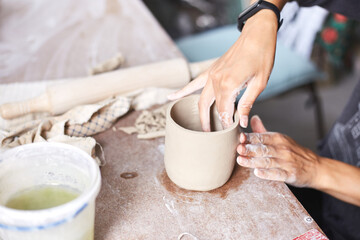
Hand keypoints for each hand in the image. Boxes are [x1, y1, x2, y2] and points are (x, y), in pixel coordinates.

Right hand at [168, 11, 277, 130]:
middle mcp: (216, 80)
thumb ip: (247, 103)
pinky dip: (182, 91)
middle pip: (209, 107)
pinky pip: (193, 83)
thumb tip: (242, 121)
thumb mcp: (259, 83)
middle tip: (211, 135)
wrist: (256, 34)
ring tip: (201, 126)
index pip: (223, 111)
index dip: (227, 122)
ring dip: (200, 113)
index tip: (231, 131)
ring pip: (201, 99)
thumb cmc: (261, 56)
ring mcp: (211, 74)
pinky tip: (171, 97)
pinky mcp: (211, 70)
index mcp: (228, 85)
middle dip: (209, 122)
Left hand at [237, 115, 320, 186]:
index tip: (239, 138)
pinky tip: (257, 173)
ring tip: (241, 160)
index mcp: (278, 139)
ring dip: (253, 161)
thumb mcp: (280, 139)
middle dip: (249, 148)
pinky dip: (267, 174)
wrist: (316, 167)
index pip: (261, 136)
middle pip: (263, 148)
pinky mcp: (290, 174)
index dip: (250, 137)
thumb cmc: (294, 152)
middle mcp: (282, 149)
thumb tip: (253, 118)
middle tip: (238, 149)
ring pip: (267, 161)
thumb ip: (263, 131)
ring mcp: (286, 162)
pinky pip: (277, 174)